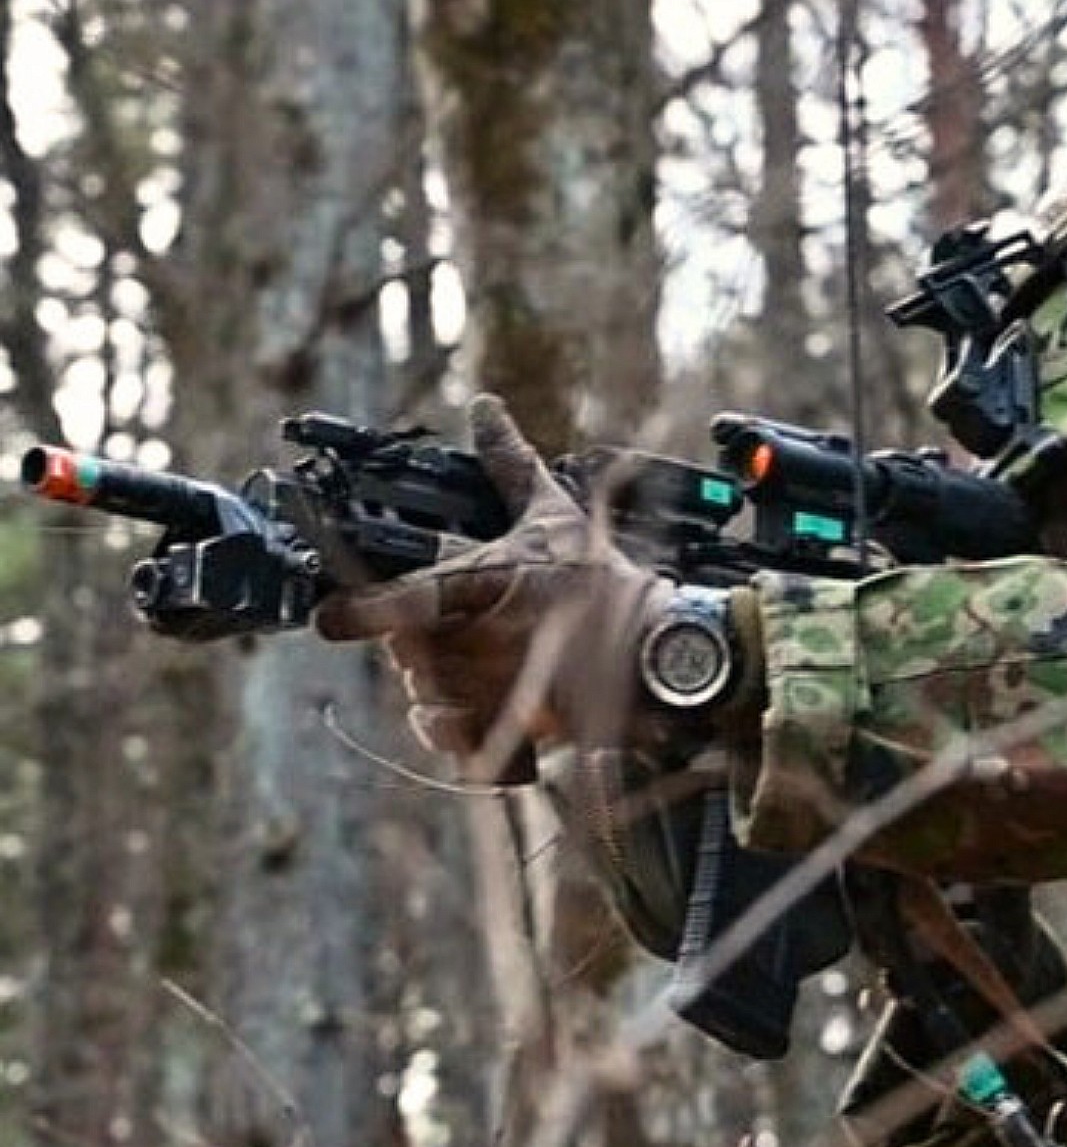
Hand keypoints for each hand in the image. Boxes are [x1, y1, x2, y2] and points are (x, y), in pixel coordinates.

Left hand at [314, 394, 668, 774]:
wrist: (659, 651)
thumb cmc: (604, 583)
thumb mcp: (555, 515)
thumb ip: (509, 464)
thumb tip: (486, 406)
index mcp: (489, 586)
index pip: (408, 601)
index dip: (360, 613)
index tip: (327, 620)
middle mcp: (483, 643)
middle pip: (407, 652)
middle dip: (418, 640)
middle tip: (457, 625)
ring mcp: (495, 693)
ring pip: (425, 693)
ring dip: (436, 680)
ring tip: (473, 661)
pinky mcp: (512, 736)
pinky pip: (450, 740)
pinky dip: (449, 729)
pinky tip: (466, 709)